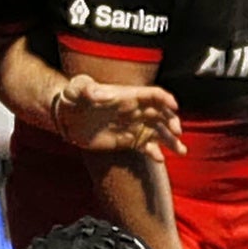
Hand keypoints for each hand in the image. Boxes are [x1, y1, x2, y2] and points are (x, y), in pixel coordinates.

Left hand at [51, 75, 187, 165]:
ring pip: (158, 132)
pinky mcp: (127, 141)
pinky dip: (154, 153)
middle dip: (172, 122)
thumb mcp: (76, 89)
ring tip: (181, 151)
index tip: (174, 108)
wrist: (67, 117)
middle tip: (177, 133)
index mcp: (128, 96)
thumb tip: (93, 92)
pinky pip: (145, 147)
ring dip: (171, 141)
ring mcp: (132, 126)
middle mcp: (135, 111)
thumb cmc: (73, 97)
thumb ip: (85, 88)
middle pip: (161, 114)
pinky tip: (160, 160)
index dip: (165, 100)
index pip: (152, 95)